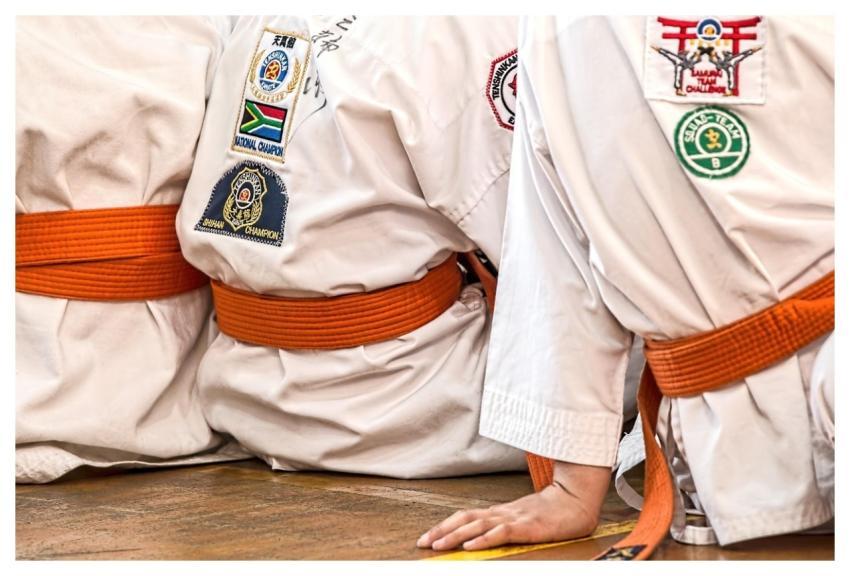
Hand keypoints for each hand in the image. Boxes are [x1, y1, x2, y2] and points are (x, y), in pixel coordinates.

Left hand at [416, 461, 610, 550]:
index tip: (427, 537)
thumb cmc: (552, 513)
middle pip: (465, 520)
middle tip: (422, 543)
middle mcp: (502, 513)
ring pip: (478, 525)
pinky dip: (484, 539)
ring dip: (455, 535)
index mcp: (499, 513)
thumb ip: (504, 527)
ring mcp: (514, 518)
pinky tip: (470, 546)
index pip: (465, 517)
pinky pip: (502, 533)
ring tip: (438, 545)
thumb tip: (482, 538)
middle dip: (441, 531)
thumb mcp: (523, 520)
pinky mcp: (527, 526)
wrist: (576, 499)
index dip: (445, 526)